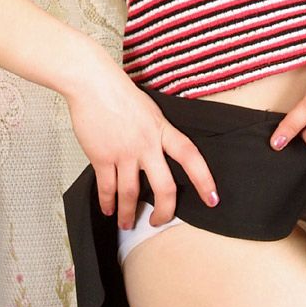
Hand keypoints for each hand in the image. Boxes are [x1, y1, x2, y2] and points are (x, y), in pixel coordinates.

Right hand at [67, 57, 218, 229]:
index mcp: (162, 129)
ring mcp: (124, 152)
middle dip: (164, 211)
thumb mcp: (150, 110)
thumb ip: (157, 132)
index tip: (212, 198)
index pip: (190, 156)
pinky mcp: (102, 157)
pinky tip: (108, 209)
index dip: (204, 179)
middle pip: (164, 187)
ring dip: (129, 213)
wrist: (93, 83)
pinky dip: (107, 202)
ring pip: (131, 194)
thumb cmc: (119, 92)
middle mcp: (146, 144)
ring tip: (127, 223)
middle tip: (159, 221)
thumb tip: (160, 152)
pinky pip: (107, 188)